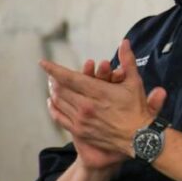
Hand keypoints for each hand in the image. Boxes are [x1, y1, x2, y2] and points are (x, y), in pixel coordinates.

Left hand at [45, 39, 166, 160]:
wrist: (138, 138)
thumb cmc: (137, 108)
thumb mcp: (135, 82)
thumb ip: (128, 61)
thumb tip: (124, 42)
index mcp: (99, 92)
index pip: (70, 78)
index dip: (54, 69)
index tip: (43, 63)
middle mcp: (86, 106)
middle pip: (61, 89)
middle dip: (54, 79)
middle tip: (51, 73)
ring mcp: (81, 120)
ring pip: (59, 102)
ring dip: (54, 91)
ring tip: (52, 85)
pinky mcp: (79, 131)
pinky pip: (59, 117)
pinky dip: (53, 107)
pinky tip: (52, 102)